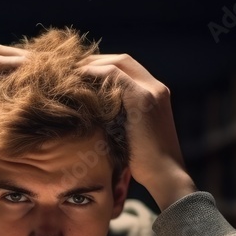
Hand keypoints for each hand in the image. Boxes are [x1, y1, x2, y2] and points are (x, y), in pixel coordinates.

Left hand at [80, 54, 196, 210]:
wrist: (164, 174)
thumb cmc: (146, 162)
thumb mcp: (133, 132)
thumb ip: (122, 116)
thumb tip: (95, 112)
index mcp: (157, 94)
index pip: (128, 68)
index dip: (104, 65)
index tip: (82, 72)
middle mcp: (156, 87)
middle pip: (122, 60)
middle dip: (95, 61)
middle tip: (72, 68)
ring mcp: (151, 91)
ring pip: (118, 63)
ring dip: (93, 65)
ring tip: (71, 73)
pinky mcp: (142, 99)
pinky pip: (115, 75)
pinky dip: (96, 73)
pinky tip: (79, 79)